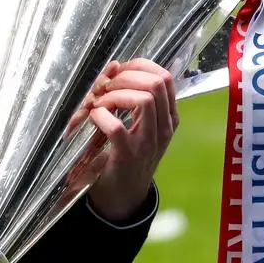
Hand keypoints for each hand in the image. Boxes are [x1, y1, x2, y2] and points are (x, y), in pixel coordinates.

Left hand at [81, 59, 178, 221]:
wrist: (124, 196)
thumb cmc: (128, 154)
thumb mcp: (140, 125)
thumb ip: (133, 98)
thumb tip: (114, 66)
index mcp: (169, 117)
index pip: (165, 77)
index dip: (139, 66)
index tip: (119, 70)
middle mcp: (164, 128)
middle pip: (156, 84)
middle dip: (126, 77)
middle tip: (106, 88)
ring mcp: (148, 143)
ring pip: (143, 100)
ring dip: (115, 95)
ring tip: (100, 103)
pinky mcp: (127, 156)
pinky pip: (116, 127)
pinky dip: (100, 115)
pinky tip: (94, 118)